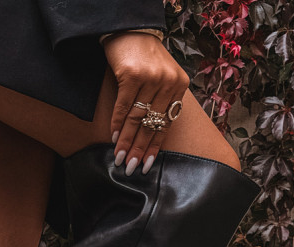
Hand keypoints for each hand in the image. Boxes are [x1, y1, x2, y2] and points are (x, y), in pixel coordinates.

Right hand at [102, 32, 189, 174]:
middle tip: (131, 168)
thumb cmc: (145, 58)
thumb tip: (151, 135)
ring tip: (120, 157)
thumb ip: (162, 102)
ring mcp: (151, 78)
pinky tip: (114, 137)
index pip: (167, 124)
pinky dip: (118, 124)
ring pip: (137, 118)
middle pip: (152, 124)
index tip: (146, 165)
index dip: (155, 146)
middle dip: (139, 148)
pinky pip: (124, 106)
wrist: (131, 30)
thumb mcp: (162, 78)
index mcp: (179, 86)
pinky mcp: (132, 74)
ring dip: (126, 141)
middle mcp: (168, 82)